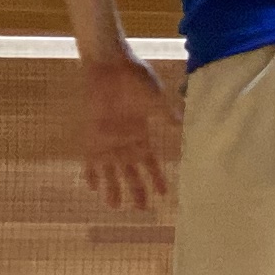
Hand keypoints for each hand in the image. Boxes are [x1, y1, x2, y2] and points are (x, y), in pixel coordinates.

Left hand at [78, 52, 176, 210]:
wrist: (109, 64)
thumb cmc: (134, 78)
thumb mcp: (155, 98)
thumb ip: (167, 113)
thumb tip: (183, 123)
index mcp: (141, 134)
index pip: (150, 162)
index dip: (156, 178)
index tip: (163, 193)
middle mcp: (124, 142)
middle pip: (131, 172)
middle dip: (136, 190)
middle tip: (141, 209)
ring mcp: (107, 140)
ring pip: (111, 171)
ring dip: (113, 188)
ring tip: (115, 206)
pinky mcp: (91, 136)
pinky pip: (90, 160)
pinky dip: (91, 172)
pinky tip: (92, 186)